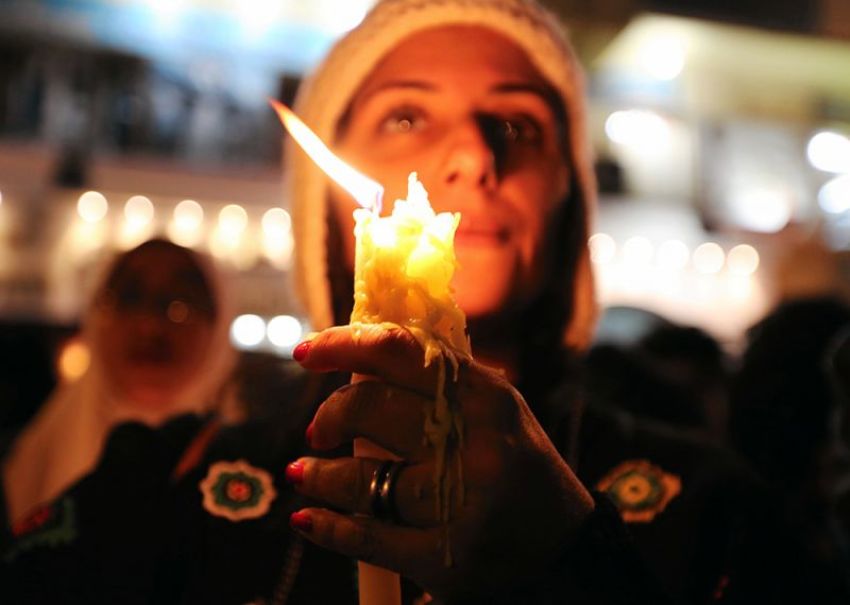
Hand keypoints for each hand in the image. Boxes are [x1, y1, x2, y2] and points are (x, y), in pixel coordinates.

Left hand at [286, 324, 593, 601]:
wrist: (565, 548)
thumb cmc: (516, 465)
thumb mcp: (494, 411)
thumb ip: (438, 381)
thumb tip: (360, 356)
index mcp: (487, 397)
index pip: (400, 352)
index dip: (343, 345)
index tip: (306, 351)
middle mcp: (479, 444)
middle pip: (371, 409)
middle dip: (330, 416)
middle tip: (317, 430)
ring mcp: (464, 503)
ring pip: (361, 478)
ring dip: (319, 474)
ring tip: (304, 472)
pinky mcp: (447, 558)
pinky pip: (366, 536)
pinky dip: (327, 526)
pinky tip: (308, 517)